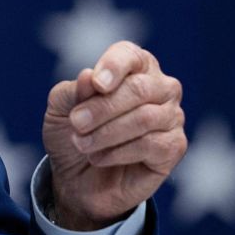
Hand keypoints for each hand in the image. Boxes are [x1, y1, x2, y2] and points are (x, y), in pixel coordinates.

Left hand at [42, 41, 185, 229]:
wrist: (77, 178)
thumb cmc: (73, 132)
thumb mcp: (61, 108)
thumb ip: (73, 91)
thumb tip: (88, 76)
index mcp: (134, 66)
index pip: (130, 56)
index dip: (113, 66)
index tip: (96, 84)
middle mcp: (159, 86)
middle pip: (138, 88)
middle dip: (102, 108)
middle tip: (76, 123)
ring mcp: (171, 116)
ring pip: (145, 118)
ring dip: (106, 133)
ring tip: (82, 143)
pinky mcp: (174, 147)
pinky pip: (152, 145)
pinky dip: (119, 152)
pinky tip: (100, 158)